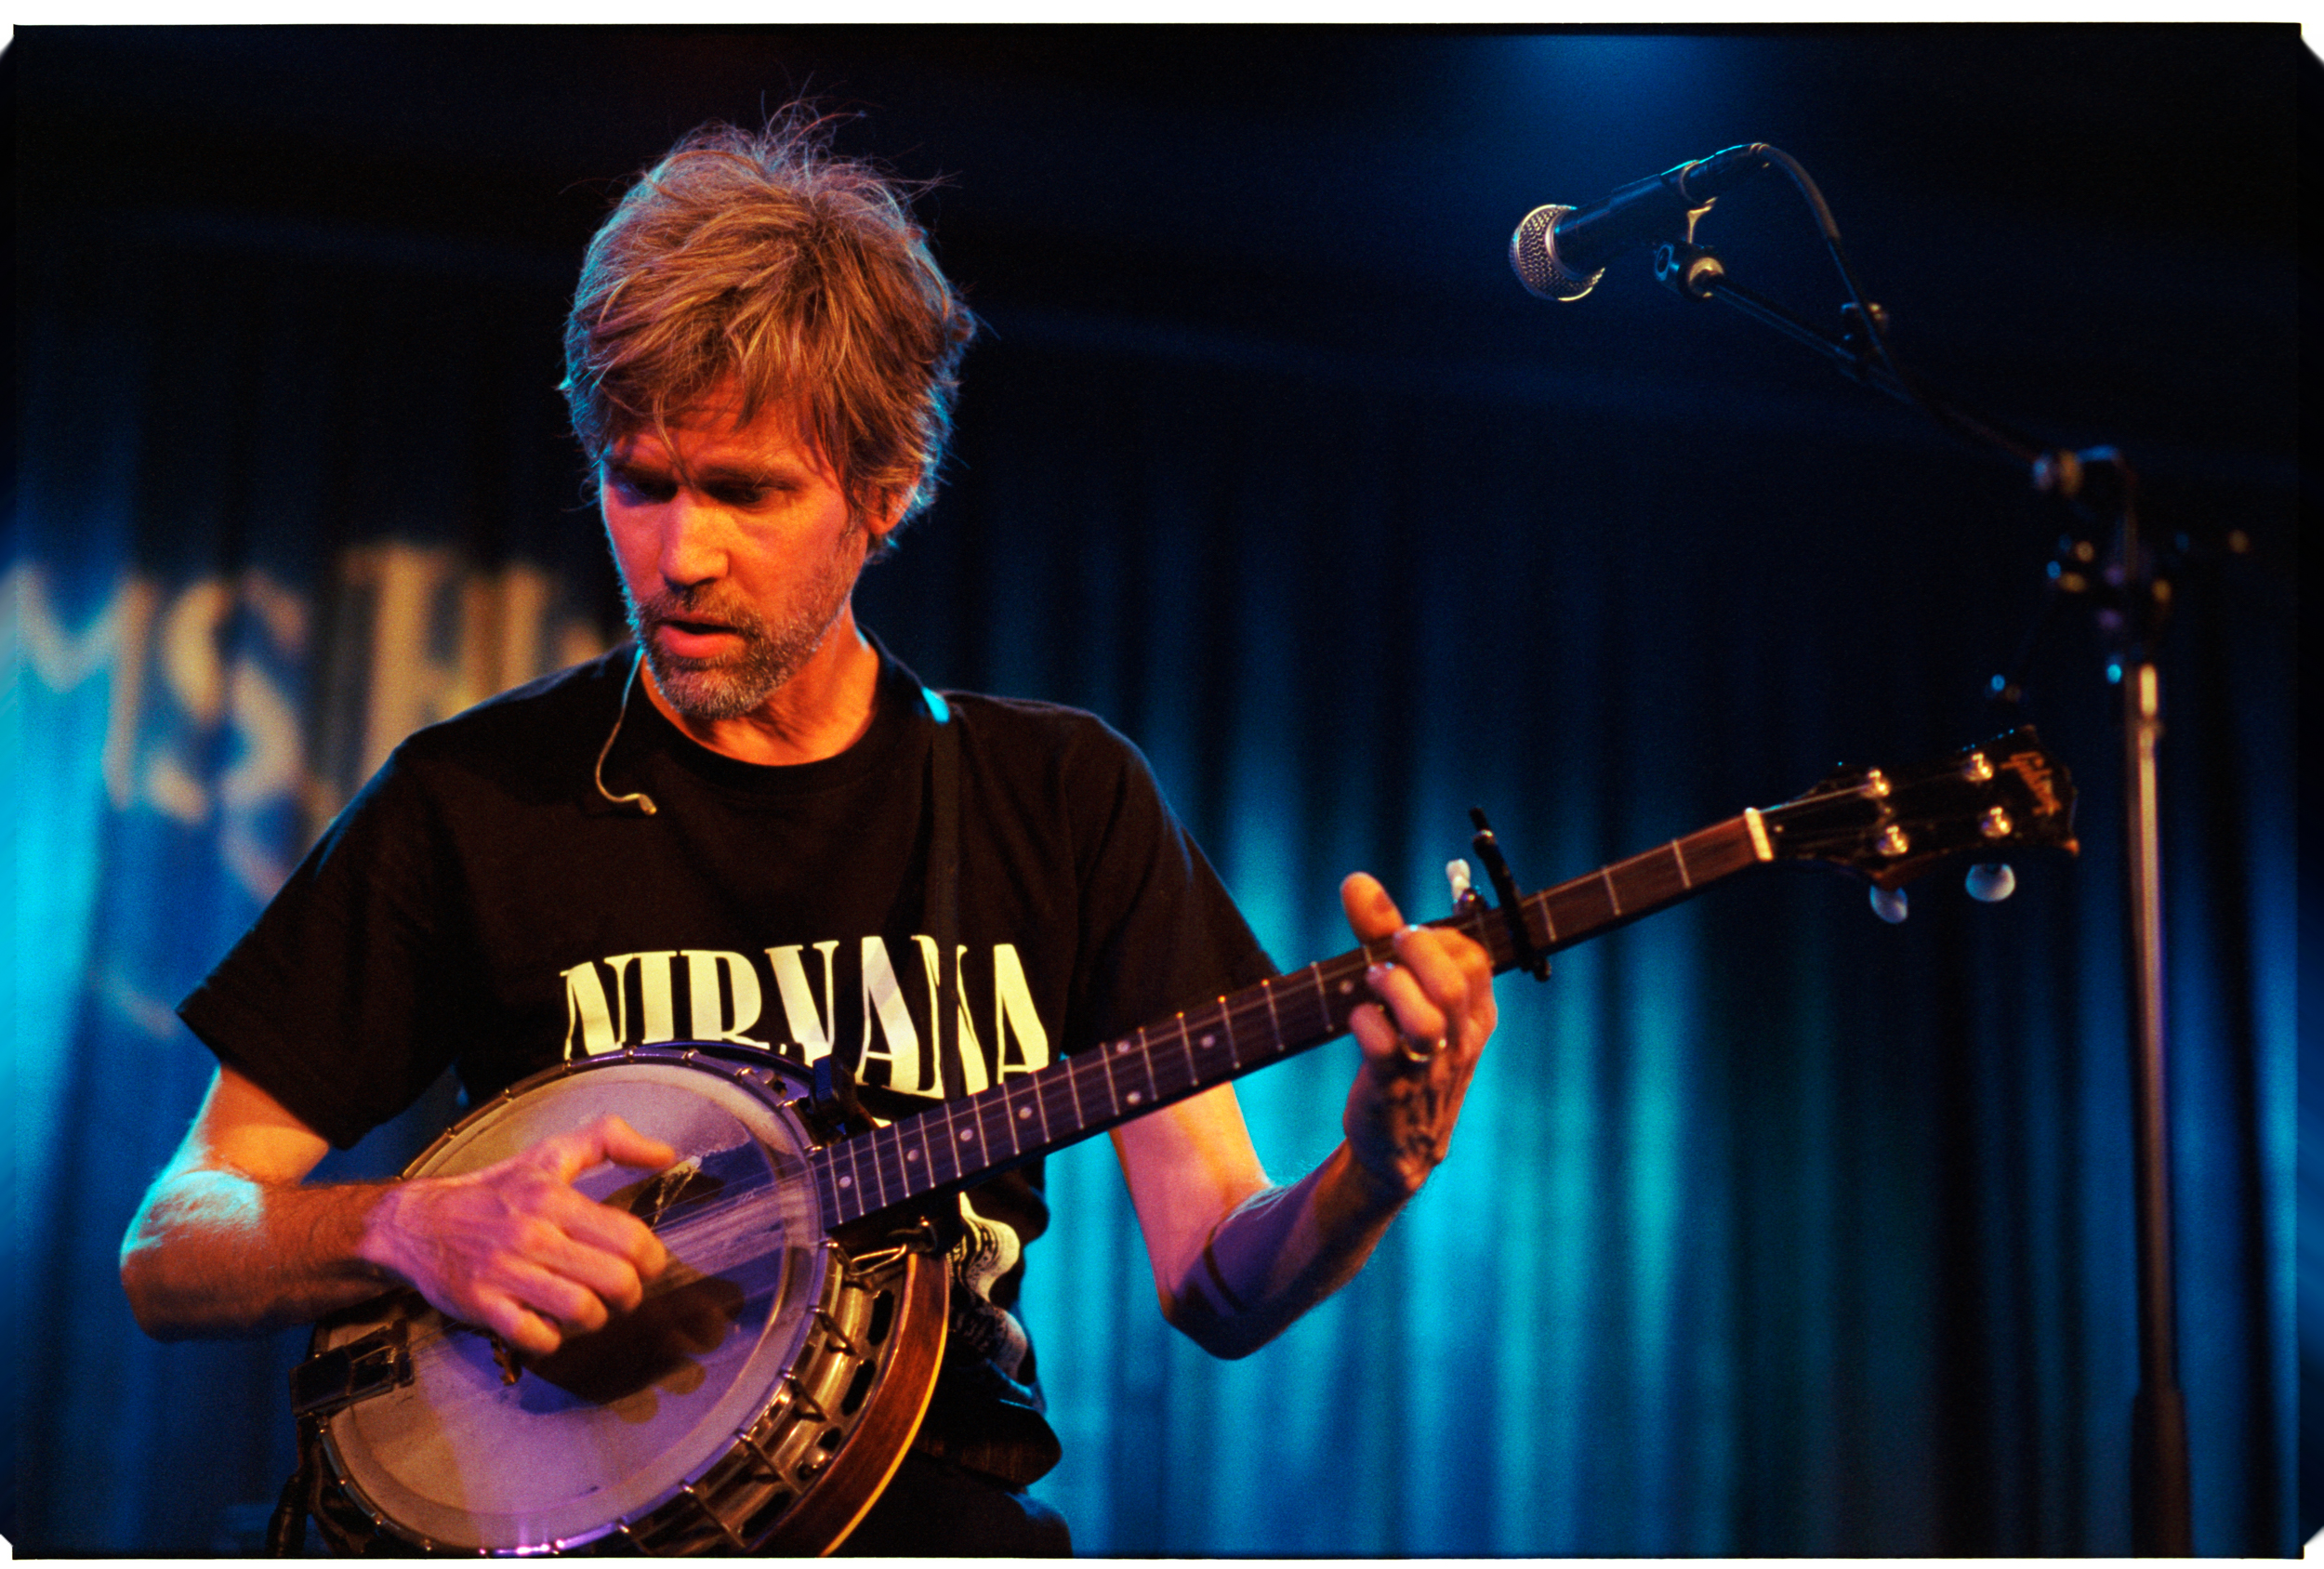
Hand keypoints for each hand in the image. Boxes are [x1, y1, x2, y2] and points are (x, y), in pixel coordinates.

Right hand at [360, 1114, 677, 1356]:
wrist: (417, 1223)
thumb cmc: (495, 1190)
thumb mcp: (550, 1153)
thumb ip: (610, 1141)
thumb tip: (666, 1154)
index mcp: (554, 1197)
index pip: (629, 1238)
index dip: (652, 1259)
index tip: (647, 1264)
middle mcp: (532, 1234)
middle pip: (615, 1280)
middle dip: (631, 1294)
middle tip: (623, 1292)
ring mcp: (505, 1272)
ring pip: (582, 1311)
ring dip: (596, 1318)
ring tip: (590, 1308)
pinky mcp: (482, 1305)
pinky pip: (537, 1337)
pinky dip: (553, 1338)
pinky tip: (550, 1323)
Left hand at [1339, 873, 1496, 1198]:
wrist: (1398, 1149)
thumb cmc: (1403, 1059)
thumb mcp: (1407, 1000)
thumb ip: (1383, 939)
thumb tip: (1357, 880)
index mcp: (1475, 1017)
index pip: (1475, 959)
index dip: (1439, 935)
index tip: (1405, 933)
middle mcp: (1459, 1041)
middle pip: (1453, 982)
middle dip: (1416, 950)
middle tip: (1390, 945)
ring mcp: (1428, 1069)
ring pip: (1426, 1019)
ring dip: (1391, 987)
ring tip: (1371, 981)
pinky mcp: (1392, 1091)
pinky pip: (1384, 1050)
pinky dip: (1365, 1023)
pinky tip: (1355, 1019)